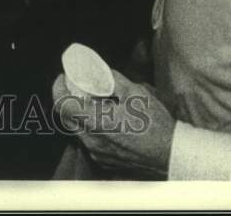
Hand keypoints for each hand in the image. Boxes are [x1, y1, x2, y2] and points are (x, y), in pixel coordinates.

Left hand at [52, 70, 175, 177]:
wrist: (171, 154)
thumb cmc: (154, 123)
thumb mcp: (135, 92)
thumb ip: (110, 79)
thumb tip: (97, 70)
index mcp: (96, 122)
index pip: (62, 105)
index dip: (58, 88)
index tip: (64, 78)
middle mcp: (92, 140)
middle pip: (66, 117)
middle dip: (69, 100)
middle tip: (79, 88)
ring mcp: (97, 153)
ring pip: (77, 130)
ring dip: (81, 114)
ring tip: (96, 103)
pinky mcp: (104, 160)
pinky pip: (89, 141)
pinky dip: (91, 128)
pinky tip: (106, 120)